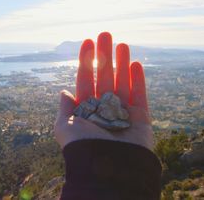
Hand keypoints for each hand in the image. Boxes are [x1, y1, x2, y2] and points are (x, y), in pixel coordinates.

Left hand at [54, 32, 153, 149]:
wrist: (108, 169)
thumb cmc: (82, 147)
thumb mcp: (64, 127)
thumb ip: (64, 109)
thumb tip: (63, 91)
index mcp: (86, 109)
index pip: (86, 79)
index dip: (86, 60)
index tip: (87, 41)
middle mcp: (104, 109)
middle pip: (105, 75)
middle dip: (105, 54)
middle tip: (105, 34)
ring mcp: (123, 112)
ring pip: (123, 81)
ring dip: (122, 62)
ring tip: (122, 43)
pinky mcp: (141, 118)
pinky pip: (140, 94)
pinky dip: (138, 79)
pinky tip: (135, 63)